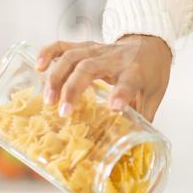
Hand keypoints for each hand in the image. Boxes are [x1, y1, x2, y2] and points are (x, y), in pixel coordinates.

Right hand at [37, 35, 172, 119]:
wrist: (150, 43)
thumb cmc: (151, 73)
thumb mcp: (154, 95)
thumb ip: (142, 119)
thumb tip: (135, 149)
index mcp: (135, 73)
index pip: (128, 82)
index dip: (121, 94)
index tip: (113, 108)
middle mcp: (115, 59)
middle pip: (88, 68)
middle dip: (73, 89)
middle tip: (63, 112)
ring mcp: (98, 50)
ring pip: (72, 57)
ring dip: (57, 77)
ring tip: (48, 99)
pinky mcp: (86, 46)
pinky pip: (64, 45)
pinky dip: (48, 53)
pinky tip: (38, 67)